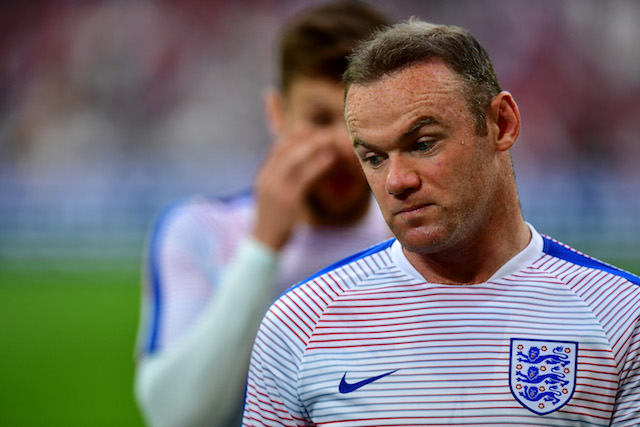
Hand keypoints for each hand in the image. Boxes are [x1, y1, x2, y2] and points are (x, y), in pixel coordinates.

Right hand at [252, 125, 335, 250]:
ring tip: (330, 140)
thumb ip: (282, 180)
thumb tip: (298, 165)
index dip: (293, 135)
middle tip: (323, 131)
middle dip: (306, 137)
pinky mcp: (289, 200)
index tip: (309, 127)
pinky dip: (319, 165)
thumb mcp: (273, 196)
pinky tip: (331, 159)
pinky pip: (306, 177)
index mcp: (263, 176)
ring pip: (295, 160)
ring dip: (314, 147)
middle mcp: (266, 179)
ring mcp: (276, 189)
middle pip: (286, 149)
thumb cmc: (275, 220)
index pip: (277, 148)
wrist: (265, 243)